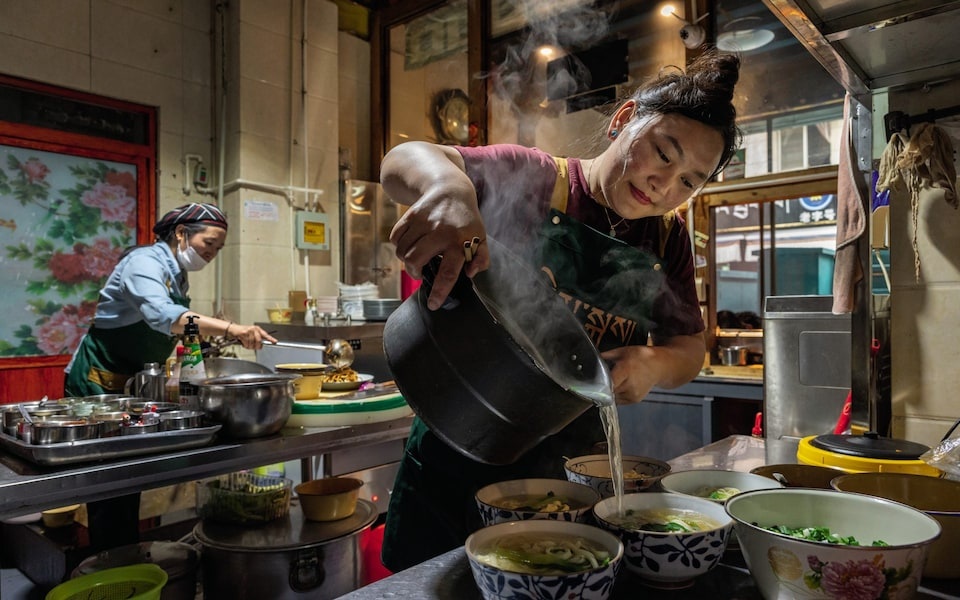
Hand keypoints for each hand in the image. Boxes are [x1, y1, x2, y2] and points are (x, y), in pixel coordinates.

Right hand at [231, 324, 277, 349]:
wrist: (233, 329)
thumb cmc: (243, 331)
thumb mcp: (252, 333)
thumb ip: (257, 338)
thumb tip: (261, 346)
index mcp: (257, 329)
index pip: (265, 334)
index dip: (271, 338)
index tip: (275, 341)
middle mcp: (254, 329)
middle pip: (259, 341)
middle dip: (257, 346)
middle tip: (255, 347)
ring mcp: (249, 331)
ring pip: (252, 343)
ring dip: (250, 346)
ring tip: (247, 344)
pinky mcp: (243, 334)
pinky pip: (247, 343)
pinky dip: (245, 345)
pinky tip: (244, 343)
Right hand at [390, 190, 488, 309]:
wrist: (451, 190)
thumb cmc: (466, 222)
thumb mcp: (481, 239)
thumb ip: (481, 259)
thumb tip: (470, 273)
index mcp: (460, 242)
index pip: (449, 272)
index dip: (439, 292)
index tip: (433, 304)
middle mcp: (441, 232)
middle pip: (415, 261)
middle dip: (414, 272)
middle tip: (421, 272)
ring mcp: (424, 222)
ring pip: (403, 251)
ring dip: (406, 260)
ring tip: (416, 258)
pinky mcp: (411, 214)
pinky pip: (396, 238)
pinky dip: (399, 245)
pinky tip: (409, 243)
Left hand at [600, 334, 704, 403]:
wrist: (660, 366)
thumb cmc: (640, 356)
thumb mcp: (623, 351)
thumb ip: (607, 355)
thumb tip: (592, 357)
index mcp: (626, 370)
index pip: (608, 382)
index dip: (599, 384)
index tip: (591, 382)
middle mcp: (629, 385)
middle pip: (608, 391)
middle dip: (602, 387)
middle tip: (598, 380)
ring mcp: (633, 394)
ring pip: (612, 397)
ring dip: (609, 391)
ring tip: (612, 381)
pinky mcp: (634, 400)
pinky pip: (618, 400)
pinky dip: (615, 394)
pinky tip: (618, 386)